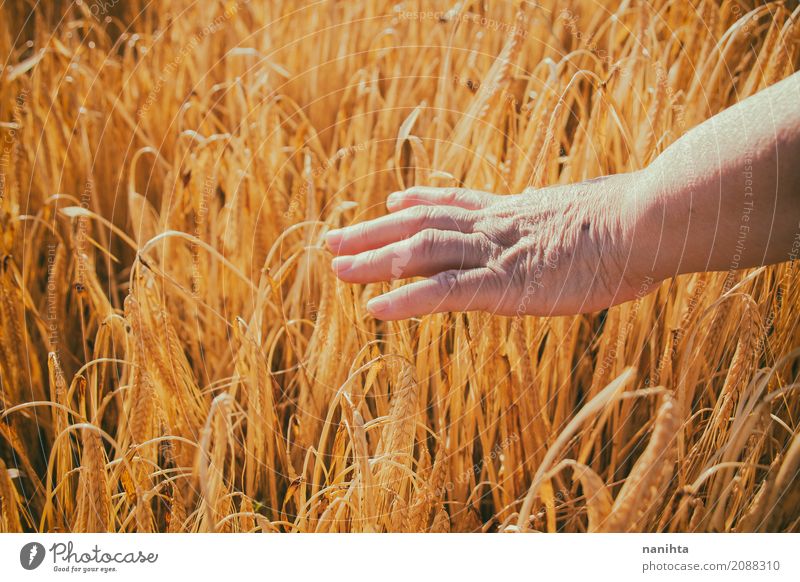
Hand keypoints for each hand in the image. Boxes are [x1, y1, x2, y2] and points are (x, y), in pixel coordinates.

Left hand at [326, 172, 657, 320]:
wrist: (647, 221)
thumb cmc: (637, 220)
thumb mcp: (598, 212)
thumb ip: (575, 219)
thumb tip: (588, 219)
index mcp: (517, 211)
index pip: (457, 201)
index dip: (420, 200)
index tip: (392, 200)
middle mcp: (496, 227)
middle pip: (421, 223)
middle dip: (374, 231)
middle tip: (334, 238)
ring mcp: (496, 254)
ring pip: (419, 251)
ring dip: (374, 261)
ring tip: (336, 268)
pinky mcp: (504, 285)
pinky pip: (443, 291)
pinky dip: (405, 299)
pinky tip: (374, 308)